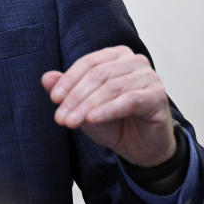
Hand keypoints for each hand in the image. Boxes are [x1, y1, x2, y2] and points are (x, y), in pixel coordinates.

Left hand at [41, 45, 175, 166]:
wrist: (140, 147)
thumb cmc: (113, 121)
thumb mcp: (84, 105)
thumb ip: (67, 90)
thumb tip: (46, 77)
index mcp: (116, 56)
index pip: (88, 63)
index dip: (68, 80)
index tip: (54, 98)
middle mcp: (134, 61)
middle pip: (98, 75)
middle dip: (75, 97)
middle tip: (60, 117)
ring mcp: (149, 77)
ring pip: (111, 88)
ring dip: (87, 106)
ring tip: (71, 122)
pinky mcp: (158, 96)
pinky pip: (129, 100)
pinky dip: (108, 110)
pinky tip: (92, 119)